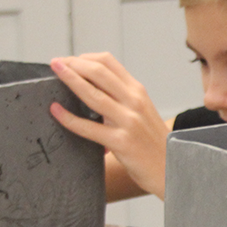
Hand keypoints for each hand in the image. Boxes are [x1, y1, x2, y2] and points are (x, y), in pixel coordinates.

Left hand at [49, 53, 170, 199]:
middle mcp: (135, 102)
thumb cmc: (153, 144)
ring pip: (93, 94)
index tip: (69, 61)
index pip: (108, 62)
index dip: (84, 57)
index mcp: (138, 92)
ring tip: (54, 72)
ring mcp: (129, 121)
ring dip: (69, 79)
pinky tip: (55, 111)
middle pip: (98, 72)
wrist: (172, 169)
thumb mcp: (142, 113)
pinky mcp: (122, 142)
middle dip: (72, 63)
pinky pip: (89, 127)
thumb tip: (90, 88)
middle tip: (55, 63)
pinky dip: (69, 118)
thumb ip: (121, 99)